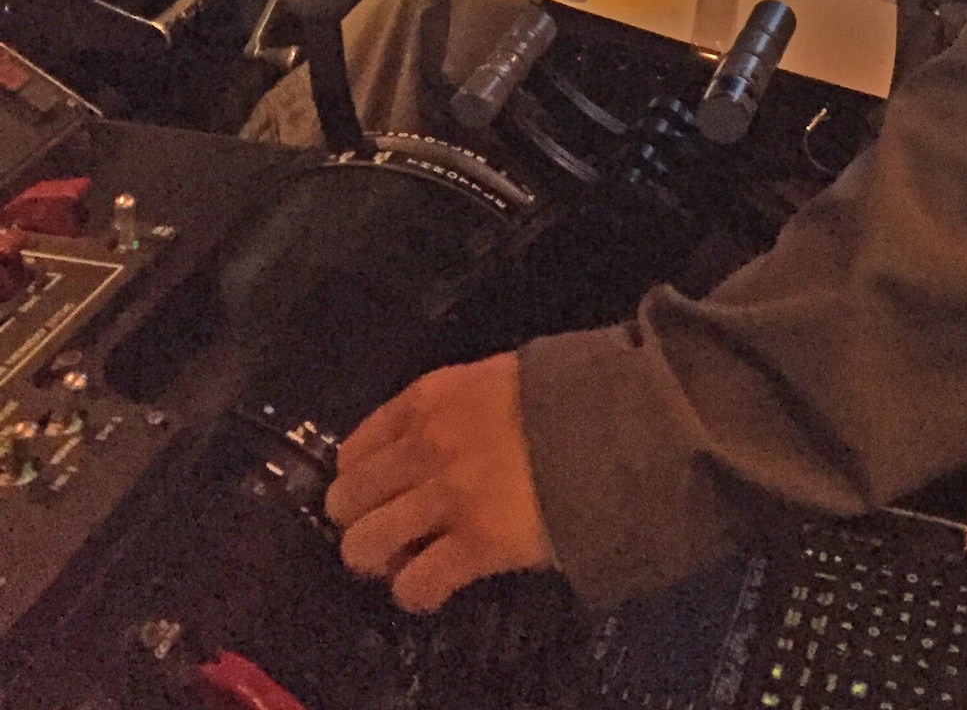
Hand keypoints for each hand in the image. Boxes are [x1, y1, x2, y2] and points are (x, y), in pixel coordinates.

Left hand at [325, 353, 551, 611]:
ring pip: (364, 545)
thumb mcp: (496, 379)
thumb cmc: (566, 394)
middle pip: (345, 499)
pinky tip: (434, 585)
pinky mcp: (475, 544)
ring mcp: (447, 497)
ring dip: (380, 557)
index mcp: (429, 398)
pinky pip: (416, 584)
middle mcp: (425, 445)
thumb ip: (452, 407)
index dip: (361, 478)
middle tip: (390, 527)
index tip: (380, 491)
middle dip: (360, 519)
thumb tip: (425, 438)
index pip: (353, 448)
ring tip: (407, 558)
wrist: (617, 424)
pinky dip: (417, 592)